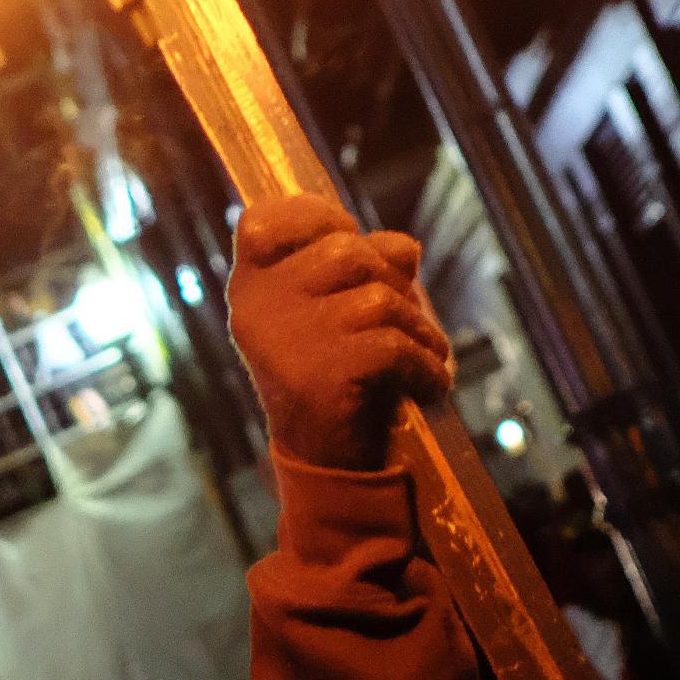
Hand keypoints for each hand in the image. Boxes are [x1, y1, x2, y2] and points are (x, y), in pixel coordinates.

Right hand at [228, 195, 453, 471]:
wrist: (324, 462)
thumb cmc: (335, 373)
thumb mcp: (342, 311)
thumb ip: (368, 266)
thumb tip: (404, 247)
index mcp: (250, 286)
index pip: (263, 221)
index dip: (314, 217)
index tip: (350, 238)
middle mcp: (256, 306)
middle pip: (347, 252)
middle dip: (393, 283)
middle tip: (405, 323)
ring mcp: (286, 339)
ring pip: (381, 299)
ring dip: (420, 330)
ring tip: (424, 359)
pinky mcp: (322, 374)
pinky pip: (398, 347)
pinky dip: (427, 369)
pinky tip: (428, 390)